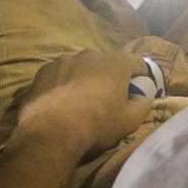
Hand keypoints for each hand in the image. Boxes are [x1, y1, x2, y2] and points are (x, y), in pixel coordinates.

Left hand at [15, 50, 157, 157]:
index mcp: (116, 62)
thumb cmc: (97, 125)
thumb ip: (144, 105)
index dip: (142, 76)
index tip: (140, 90)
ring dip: (86, 78)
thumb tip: (143, 98)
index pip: (138, 62)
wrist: (51, 133)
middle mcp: (91, 54)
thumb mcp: (130, 121)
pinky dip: (65, 83)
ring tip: (82, 100)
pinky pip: (61, 73)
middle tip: (109, 97)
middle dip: (111, 76)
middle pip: (108, 62)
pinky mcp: (44, 70)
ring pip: (82, 67)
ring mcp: (64, 60)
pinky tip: (62, 101)